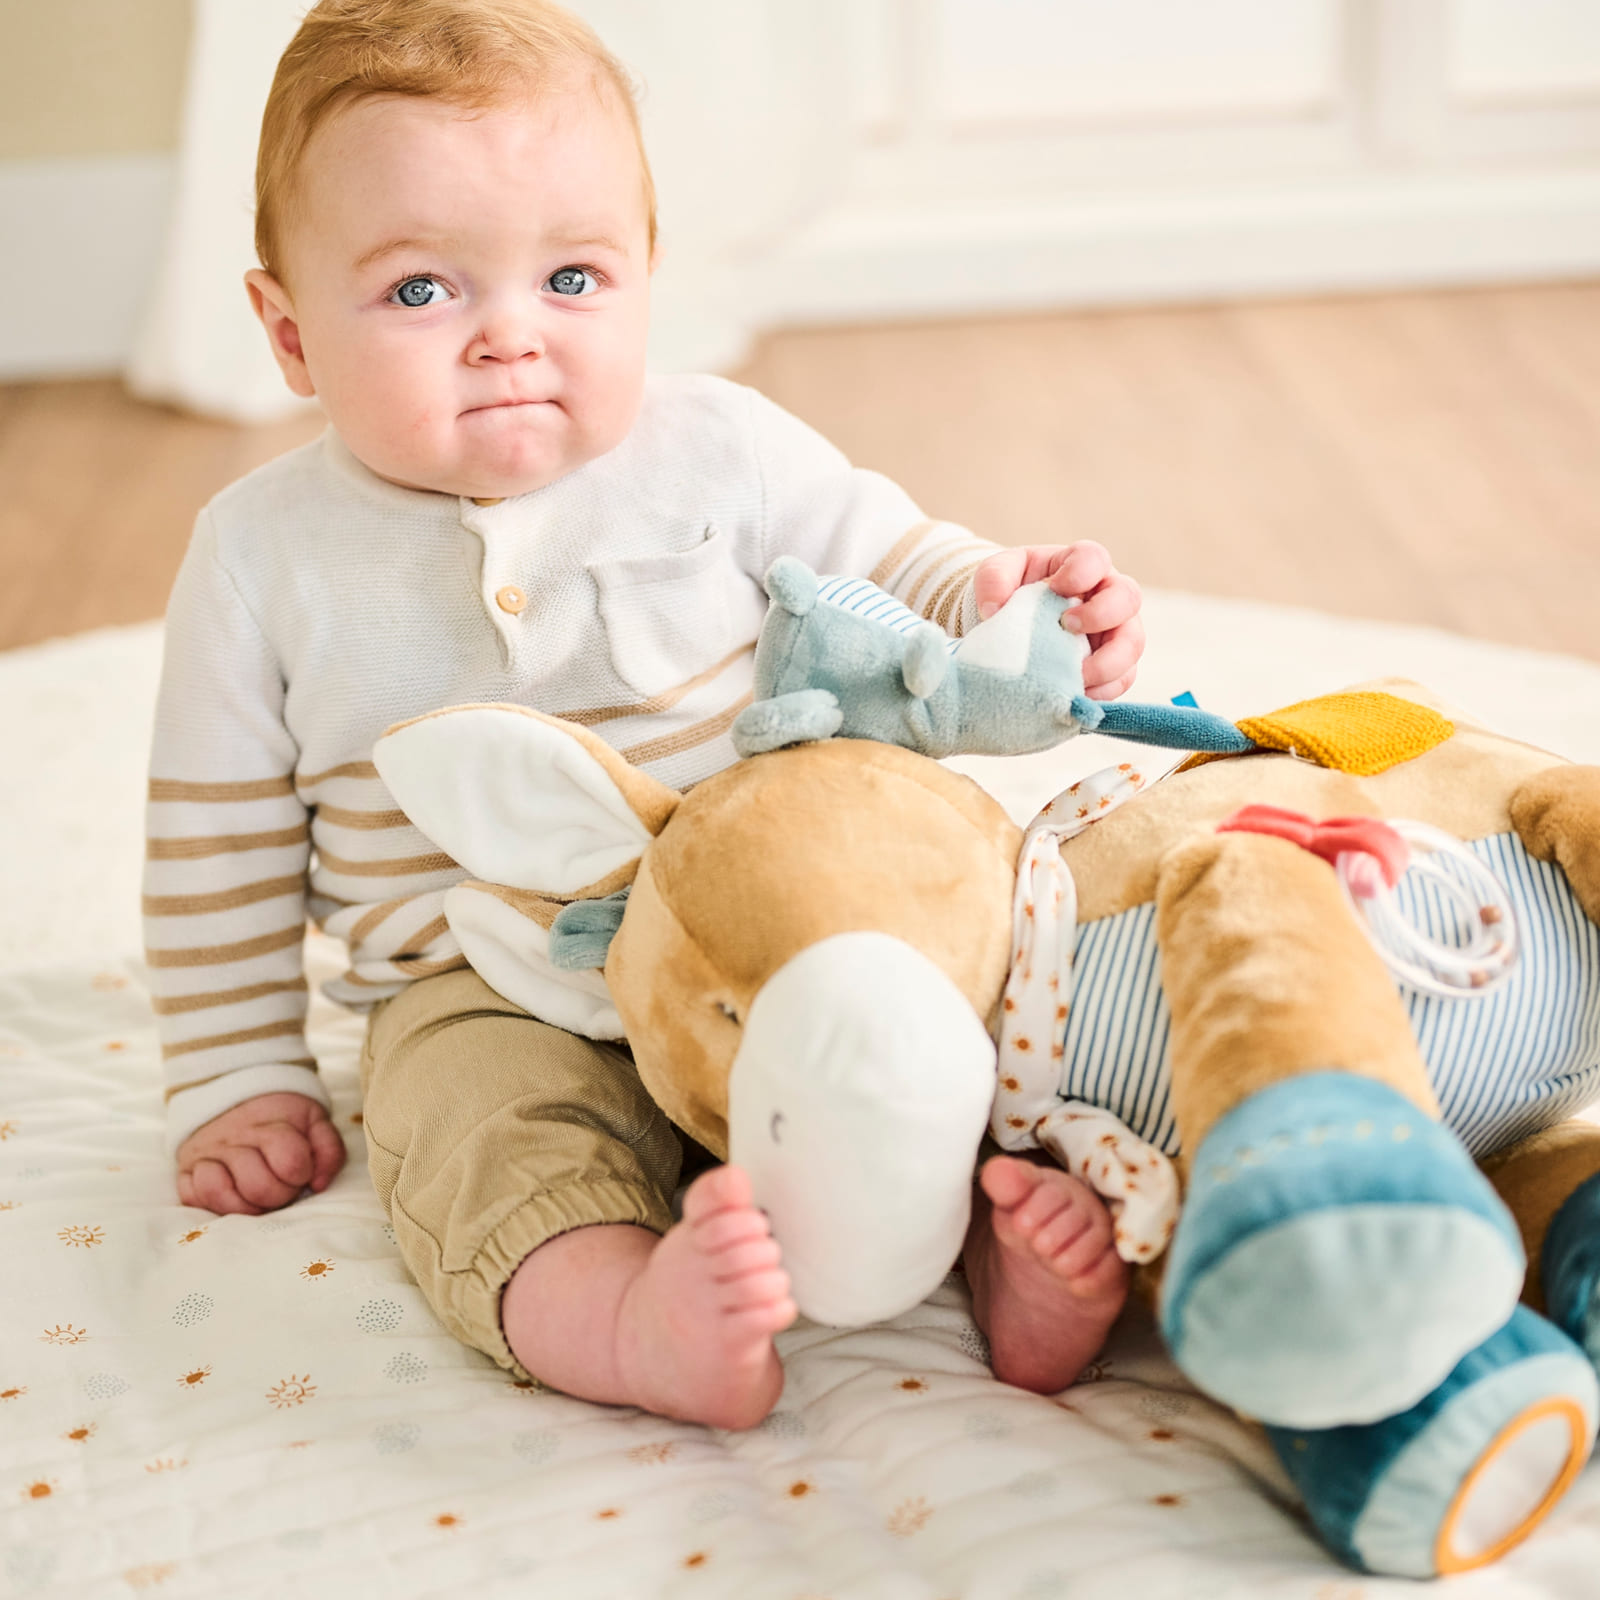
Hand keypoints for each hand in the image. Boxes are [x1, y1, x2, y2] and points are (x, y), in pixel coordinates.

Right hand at [175, 1091, 345, 1215]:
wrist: (236, 1097)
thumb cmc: (283, 1119)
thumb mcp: (315, 1122)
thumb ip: (329, 1151)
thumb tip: (318, 1184)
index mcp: (271, 1124)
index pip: (291, 1162)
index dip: (301, 1174)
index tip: (301, 1172)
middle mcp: (234, 1138)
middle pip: (258, 1186)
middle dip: (279, 1196)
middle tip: (282, 1187)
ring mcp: (206, 1154)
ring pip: (219, 1193)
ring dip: (246, 1206)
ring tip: (259, 1198)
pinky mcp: (186, 1170)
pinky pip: (191, 1197)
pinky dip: (214, 1206)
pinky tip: (234, 1198)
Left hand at [972, 541, 1144, 700]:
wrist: (1012, 625)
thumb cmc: (1010, 591)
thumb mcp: (996, 574)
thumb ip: (993, 580)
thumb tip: (993, 610)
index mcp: (1081, 565)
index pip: (1095, 558)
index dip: (1081, 573)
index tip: (1054, 588)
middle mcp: (1107, 596)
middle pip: (1128, 598)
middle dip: (1101, 615)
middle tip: (1067, 627)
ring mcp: (1116, 632)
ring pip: (1132, 645)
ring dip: (1105, 663)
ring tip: (1073, 674)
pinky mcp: (1114, 667)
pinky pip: (1122, 680)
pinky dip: (1101, 691)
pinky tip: (1073, 694)